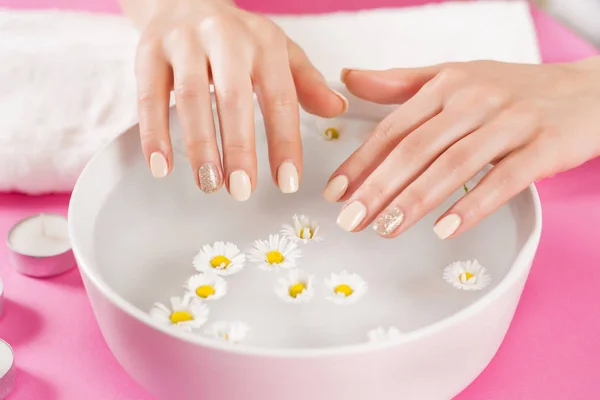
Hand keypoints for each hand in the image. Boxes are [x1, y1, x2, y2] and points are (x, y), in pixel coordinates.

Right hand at [132, 0, 346, 199]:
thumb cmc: (237, 37)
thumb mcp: (278, 52)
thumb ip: (306, 83)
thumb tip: (337, 109)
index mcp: (264, 43)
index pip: (280, 98)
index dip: (285, 142)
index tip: (287, 182)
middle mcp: (225, 38)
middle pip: (234, 98)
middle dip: (239, 148)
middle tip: (242, 190)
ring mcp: (184, 42)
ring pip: (191, 97)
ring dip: (200, 146)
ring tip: (209, 184)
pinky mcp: (149, 50)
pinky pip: (149, 95)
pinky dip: (154, 133)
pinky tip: (161, 166)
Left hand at [325, 58, 599, 237]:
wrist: (589, 91)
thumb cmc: (514, 89)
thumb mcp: (456, 75)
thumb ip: (401, 83)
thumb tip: (350, 78)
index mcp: (447, 85)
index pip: (394, 128)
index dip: (361, 161)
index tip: (336, 192)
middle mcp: (475, 100)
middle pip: (417, 148)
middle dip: (378, 187)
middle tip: (351, 219)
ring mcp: (510, 123)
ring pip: (453, 164)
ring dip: (416, 200)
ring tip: (386, 228)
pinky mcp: (543, 147)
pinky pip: (503, 180)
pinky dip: (472, 205)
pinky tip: (444, 229)